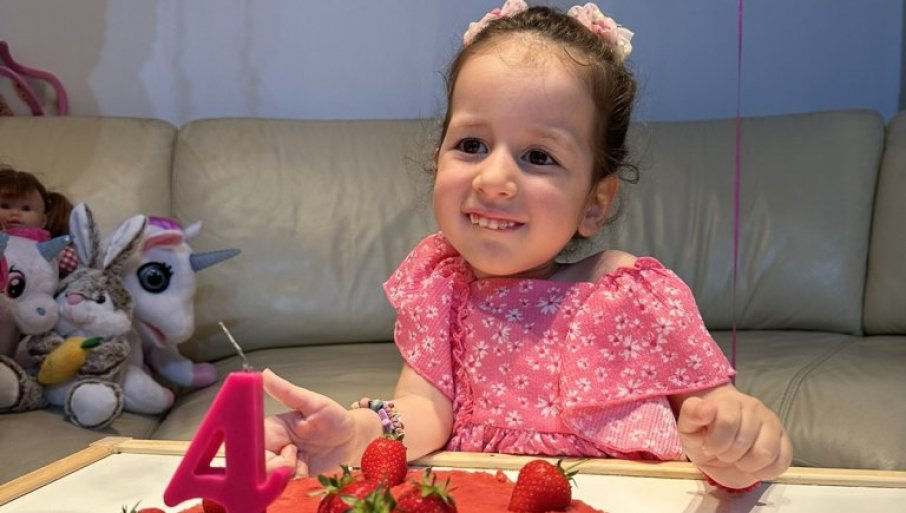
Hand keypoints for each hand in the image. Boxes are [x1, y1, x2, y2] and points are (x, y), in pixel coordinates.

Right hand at [262, 368, 359, 477]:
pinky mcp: (291, 475)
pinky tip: (307, 466)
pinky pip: (284, 483)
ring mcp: (282, 461)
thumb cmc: (334, 417)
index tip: (280, 447)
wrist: (352, 440)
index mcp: (271, 428)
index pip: (251, 441)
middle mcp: (273, 446)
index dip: (260, 448)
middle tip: (295, 453)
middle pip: (258, 463)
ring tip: (304, 457)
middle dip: (276, 464)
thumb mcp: (312, 402)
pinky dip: (296, 477)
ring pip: (270, 476)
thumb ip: (286, 391)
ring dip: (288, 470)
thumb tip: (264, 373)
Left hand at [676, 385, 792, 488]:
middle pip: (745, 441)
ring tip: (738, 459)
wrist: (718, 442)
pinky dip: (764, 472)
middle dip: (728, 454)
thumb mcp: (688, 427)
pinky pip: (781, 463)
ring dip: (746, 464)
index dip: (715, 442)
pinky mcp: (785, 443)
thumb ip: (691, 414)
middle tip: (722, 452)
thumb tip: (707, 408)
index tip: (708, 445)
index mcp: (730, 401)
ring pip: (765, 452)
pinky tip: (752, 466)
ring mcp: (773, 425)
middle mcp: (755, 408)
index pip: (728, 422)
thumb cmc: (703, 433)